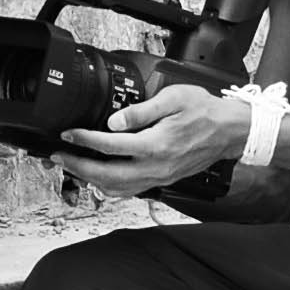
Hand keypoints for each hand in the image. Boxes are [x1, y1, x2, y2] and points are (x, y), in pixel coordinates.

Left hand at [56, 81, 245, 199]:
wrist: (229, 131)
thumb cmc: (205, 111)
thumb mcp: (173, 99)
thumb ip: (140, 112)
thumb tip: (113, 122)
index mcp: (155, 145)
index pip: (109, 146)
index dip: (84, 140)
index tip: (68, 134)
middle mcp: (155, 167)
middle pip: (106, 176)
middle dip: (77, 167)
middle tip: (59, 156)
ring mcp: (159, 177)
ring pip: (116, 188)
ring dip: (90, 179)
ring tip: (72, 166)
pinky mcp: (162, 180)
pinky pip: (130, 191)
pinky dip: (109, 187)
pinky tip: (99, 177)